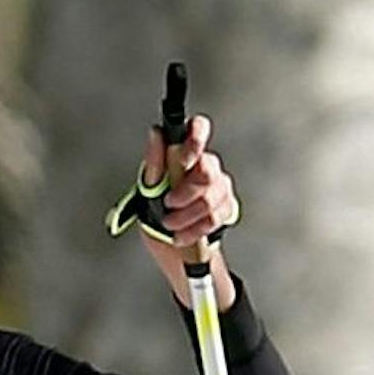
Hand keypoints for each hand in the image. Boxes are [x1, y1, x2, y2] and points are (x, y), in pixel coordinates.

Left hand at [139, 113, 238, 252]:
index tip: (183, 161)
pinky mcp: (227, 208)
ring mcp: (220, 186)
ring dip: (185, 216)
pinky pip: (215, 217)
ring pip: (210, 198)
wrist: (167, 246)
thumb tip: (156, 132)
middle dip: (184, 194)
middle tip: (168, 204)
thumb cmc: (155, 213)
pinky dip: (194, 230)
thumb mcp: (147, 189)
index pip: (199, 128)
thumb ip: (154, 163)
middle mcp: (207, 165)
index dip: (196, 140)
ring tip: (170, 224)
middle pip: (207, 171)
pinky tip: (182, 234)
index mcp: (186, 153)